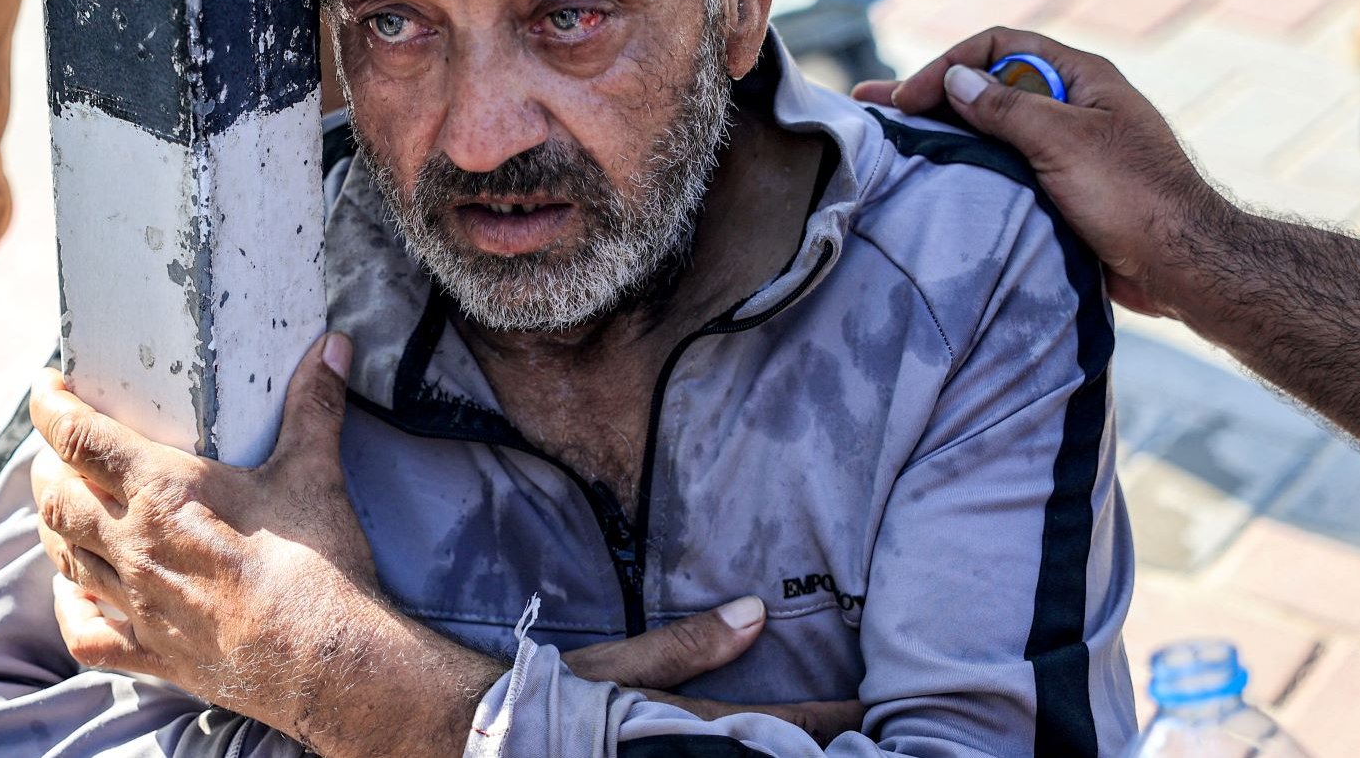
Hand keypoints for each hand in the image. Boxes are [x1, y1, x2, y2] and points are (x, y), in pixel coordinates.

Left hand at [33, 333, 491, 755]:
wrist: (327, 662)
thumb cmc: (315, 565)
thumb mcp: (313, 472)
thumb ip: (314, 404)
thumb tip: (332, 347)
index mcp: (161, 492)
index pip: (78, 437)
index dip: (50, 406)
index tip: (47, 387)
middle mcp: (132, 546)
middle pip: (56, 496)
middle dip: (47, 463)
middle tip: (59, 442)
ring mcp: (136, 603)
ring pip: (63, 556)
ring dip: (54, 523)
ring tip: (62, 500)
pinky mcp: (150, 652)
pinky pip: (84, 631)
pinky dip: (70, 605)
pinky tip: (76, 589)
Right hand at [563, 597, 864, 744]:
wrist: (485, 742)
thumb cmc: (545, 702)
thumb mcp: (614, 669)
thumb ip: (687, 646)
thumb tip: (758, 614)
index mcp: (682, 732)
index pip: (776, 727)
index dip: (829, 720)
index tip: (874, 711)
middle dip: (819, 744)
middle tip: (872, 734)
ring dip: (786, 750)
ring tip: (834, 740)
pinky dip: (741, 754)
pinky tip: (769, 749)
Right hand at [851, 27, 1236, 316]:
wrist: (1182, 266)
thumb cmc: (1131, 197)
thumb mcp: (1063, 141)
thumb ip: (1005, 107)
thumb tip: (956, 79)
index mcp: (1080, 78)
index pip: (998, 47)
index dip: (948, 65)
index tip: (908, 99)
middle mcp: (1072, 105)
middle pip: (990, 86)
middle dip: (933, 94)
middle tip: (876, 109)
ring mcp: (1067, 147)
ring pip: (994, 129)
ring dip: (946, 131)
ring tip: (893, 143)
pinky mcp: (1062, 187)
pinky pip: (1006, 166)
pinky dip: (970, 166)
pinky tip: (938, 180)